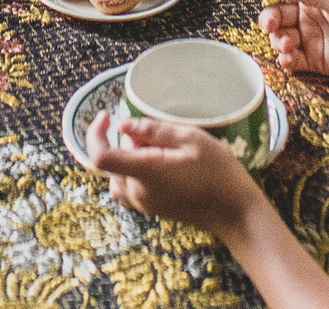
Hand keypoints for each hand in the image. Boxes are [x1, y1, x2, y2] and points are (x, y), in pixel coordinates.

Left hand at [85, 112, 267, 235]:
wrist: (233, 212)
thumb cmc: (218, 173)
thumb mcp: (191, 139)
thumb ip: (153, 130)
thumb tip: (122, 125)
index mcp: (145, 173)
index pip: (100, 157)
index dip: (95, 134)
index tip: (106, 115)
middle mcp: (137, 192)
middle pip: (116, 157)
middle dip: (132, 139)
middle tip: (166, 136)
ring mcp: (142, 204)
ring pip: (119, 171)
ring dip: (132, 154)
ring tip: (165, 149)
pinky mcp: (149, 209)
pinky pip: (127, 185)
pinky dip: (134, 169)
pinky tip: (158, 162)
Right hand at [236, 0, 328, 88]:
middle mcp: (308, 17)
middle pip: (276, 15)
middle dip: (268, 20)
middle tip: (270, 27)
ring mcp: (309, 39)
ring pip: (280, 38)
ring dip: (277, 41)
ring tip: (287, 45)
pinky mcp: (313, 61)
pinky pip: (290, 59)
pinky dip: (284, 59)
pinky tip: (288, 59)